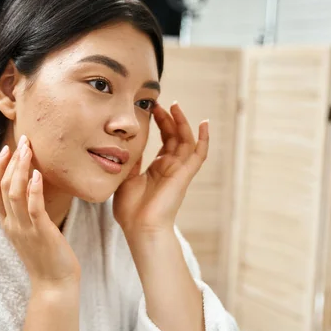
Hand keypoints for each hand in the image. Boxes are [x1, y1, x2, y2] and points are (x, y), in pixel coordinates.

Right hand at [0, 135, 80, 290]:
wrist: (54, 285)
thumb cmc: (48, 257)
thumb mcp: (33, 231)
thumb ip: (29, 213)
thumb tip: (34, 189)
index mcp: (8, 223)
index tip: (6, 149)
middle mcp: (12, 224)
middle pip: (2, 187)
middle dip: (10, 161)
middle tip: (22, 141)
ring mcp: (25, 229)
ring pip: (14, 193)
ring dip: (20, 169)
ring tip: (29, 150)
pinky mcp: (41, 233)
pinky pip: (33, 208)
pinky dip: (33, 189)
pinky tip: (37, 174)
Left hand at [113, 102, 208, 236]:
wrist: (139, 228)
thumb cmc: (130, 210)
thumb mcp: (125, 178)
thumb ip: (131, 161)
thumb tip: (129, 143)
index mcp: (157, 168)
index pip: (163, 140)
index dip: (160, 123)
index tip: (151, 108)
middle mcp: (170, 167)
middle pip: (175, 137)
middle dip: (169, 119)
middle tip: (160, 103)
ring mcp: (179, 171)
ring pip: (186, 141)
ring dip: (182, 123)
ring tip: (174, 106)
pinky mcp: (184, 175)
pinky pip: (199, 155)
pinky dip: (203, 139)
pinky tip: (204, 123)